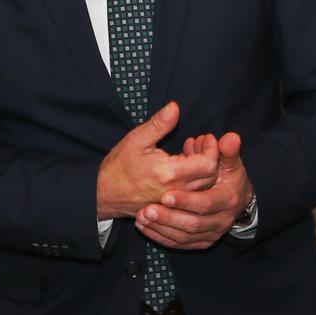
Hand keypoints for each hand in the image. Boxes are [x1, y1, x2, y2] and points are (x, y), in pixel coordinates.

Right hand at [96, 102, 220, 220]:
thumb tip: (175, 107)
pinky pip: (193, 196)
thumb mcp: (136, 139)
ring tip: (189, 154)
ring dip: (204, 170)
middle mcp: (176, 191)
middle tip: (198, 144)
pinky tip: (183, 169)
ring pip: (204, 188)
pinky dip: (196, 182)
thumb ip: (159, 124)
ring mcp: (174, 202)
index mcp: (170, 173)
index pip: (209, 164)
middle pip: (211, 177)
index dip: (212, 149)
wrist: (103, 194)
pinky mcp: (171, 207)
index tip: (205, 138)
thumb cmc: (118, 167)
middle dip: (211, 157)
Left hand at [137, 131, 253, 249]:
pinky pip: (179, 244)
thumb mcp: (230, 162)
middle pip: (192, 223)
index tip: (165, 195)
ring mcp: (211, 234)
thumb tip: (230, 136)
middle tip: (146, 209)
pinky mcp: (200, 242)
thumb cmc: (228, 175)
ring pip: (183, 237)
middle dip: (168, 217)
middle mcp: (222, 221)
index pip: (206, 203)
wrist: (235, 197)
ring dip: (161, 227)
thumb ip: (227, 150)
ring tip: (141, 216)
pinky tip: (144, 226)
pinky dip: (160, 236)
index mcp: (228, 200)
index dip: (187, 200)